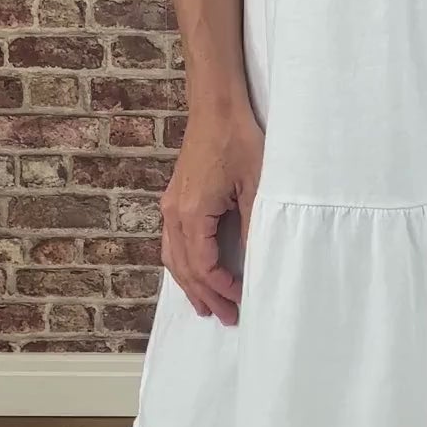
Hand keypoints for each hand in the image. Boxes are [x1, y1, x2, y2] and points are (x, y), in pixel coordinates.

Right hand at [160, 101, 263, 324]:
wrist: (216, 108)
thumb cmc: (238, 140)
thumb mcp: (256, 185)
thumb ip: (252, 226)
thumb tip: (254, 262)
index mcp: (193, 213)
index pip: (204, 266)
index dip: (223, 288)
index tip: (243, 298)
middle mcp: (175, 213)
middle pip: (185, 268)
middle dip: (205, 296)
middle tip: (226, 317)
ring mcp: (171, 206)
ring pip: (173, 257)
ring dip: (189, 284)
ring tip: (206, 307)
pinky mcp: (175, 198)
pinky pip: (172, 242)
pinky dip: (182, 264)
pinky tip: (192, 273)